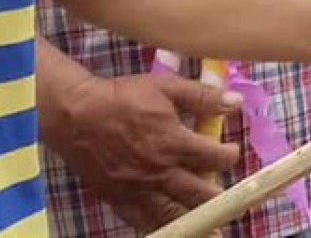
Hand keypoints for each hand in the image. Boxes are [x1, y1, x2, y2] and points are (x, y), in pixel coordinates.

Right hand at [45, 70, 240, 227]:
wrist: (74, 115)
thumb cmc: (121, 98)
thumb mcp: (166, 87)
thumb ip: (203, 97)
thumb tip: (237, 101)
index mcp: (174, 143)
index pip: (216, 159)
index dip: (230, 156)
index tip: (230, 152)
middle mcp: (160, 172)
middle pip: (200, 194)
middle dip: (218, 195)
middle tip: (229, 196)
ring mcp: (138, 189)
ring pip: (174, 214)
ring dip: (196, 221)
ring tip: (213, 230)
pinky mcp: (118, 198)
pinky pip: (142, 220)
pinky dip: (158, 225)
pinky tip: (170, 228)